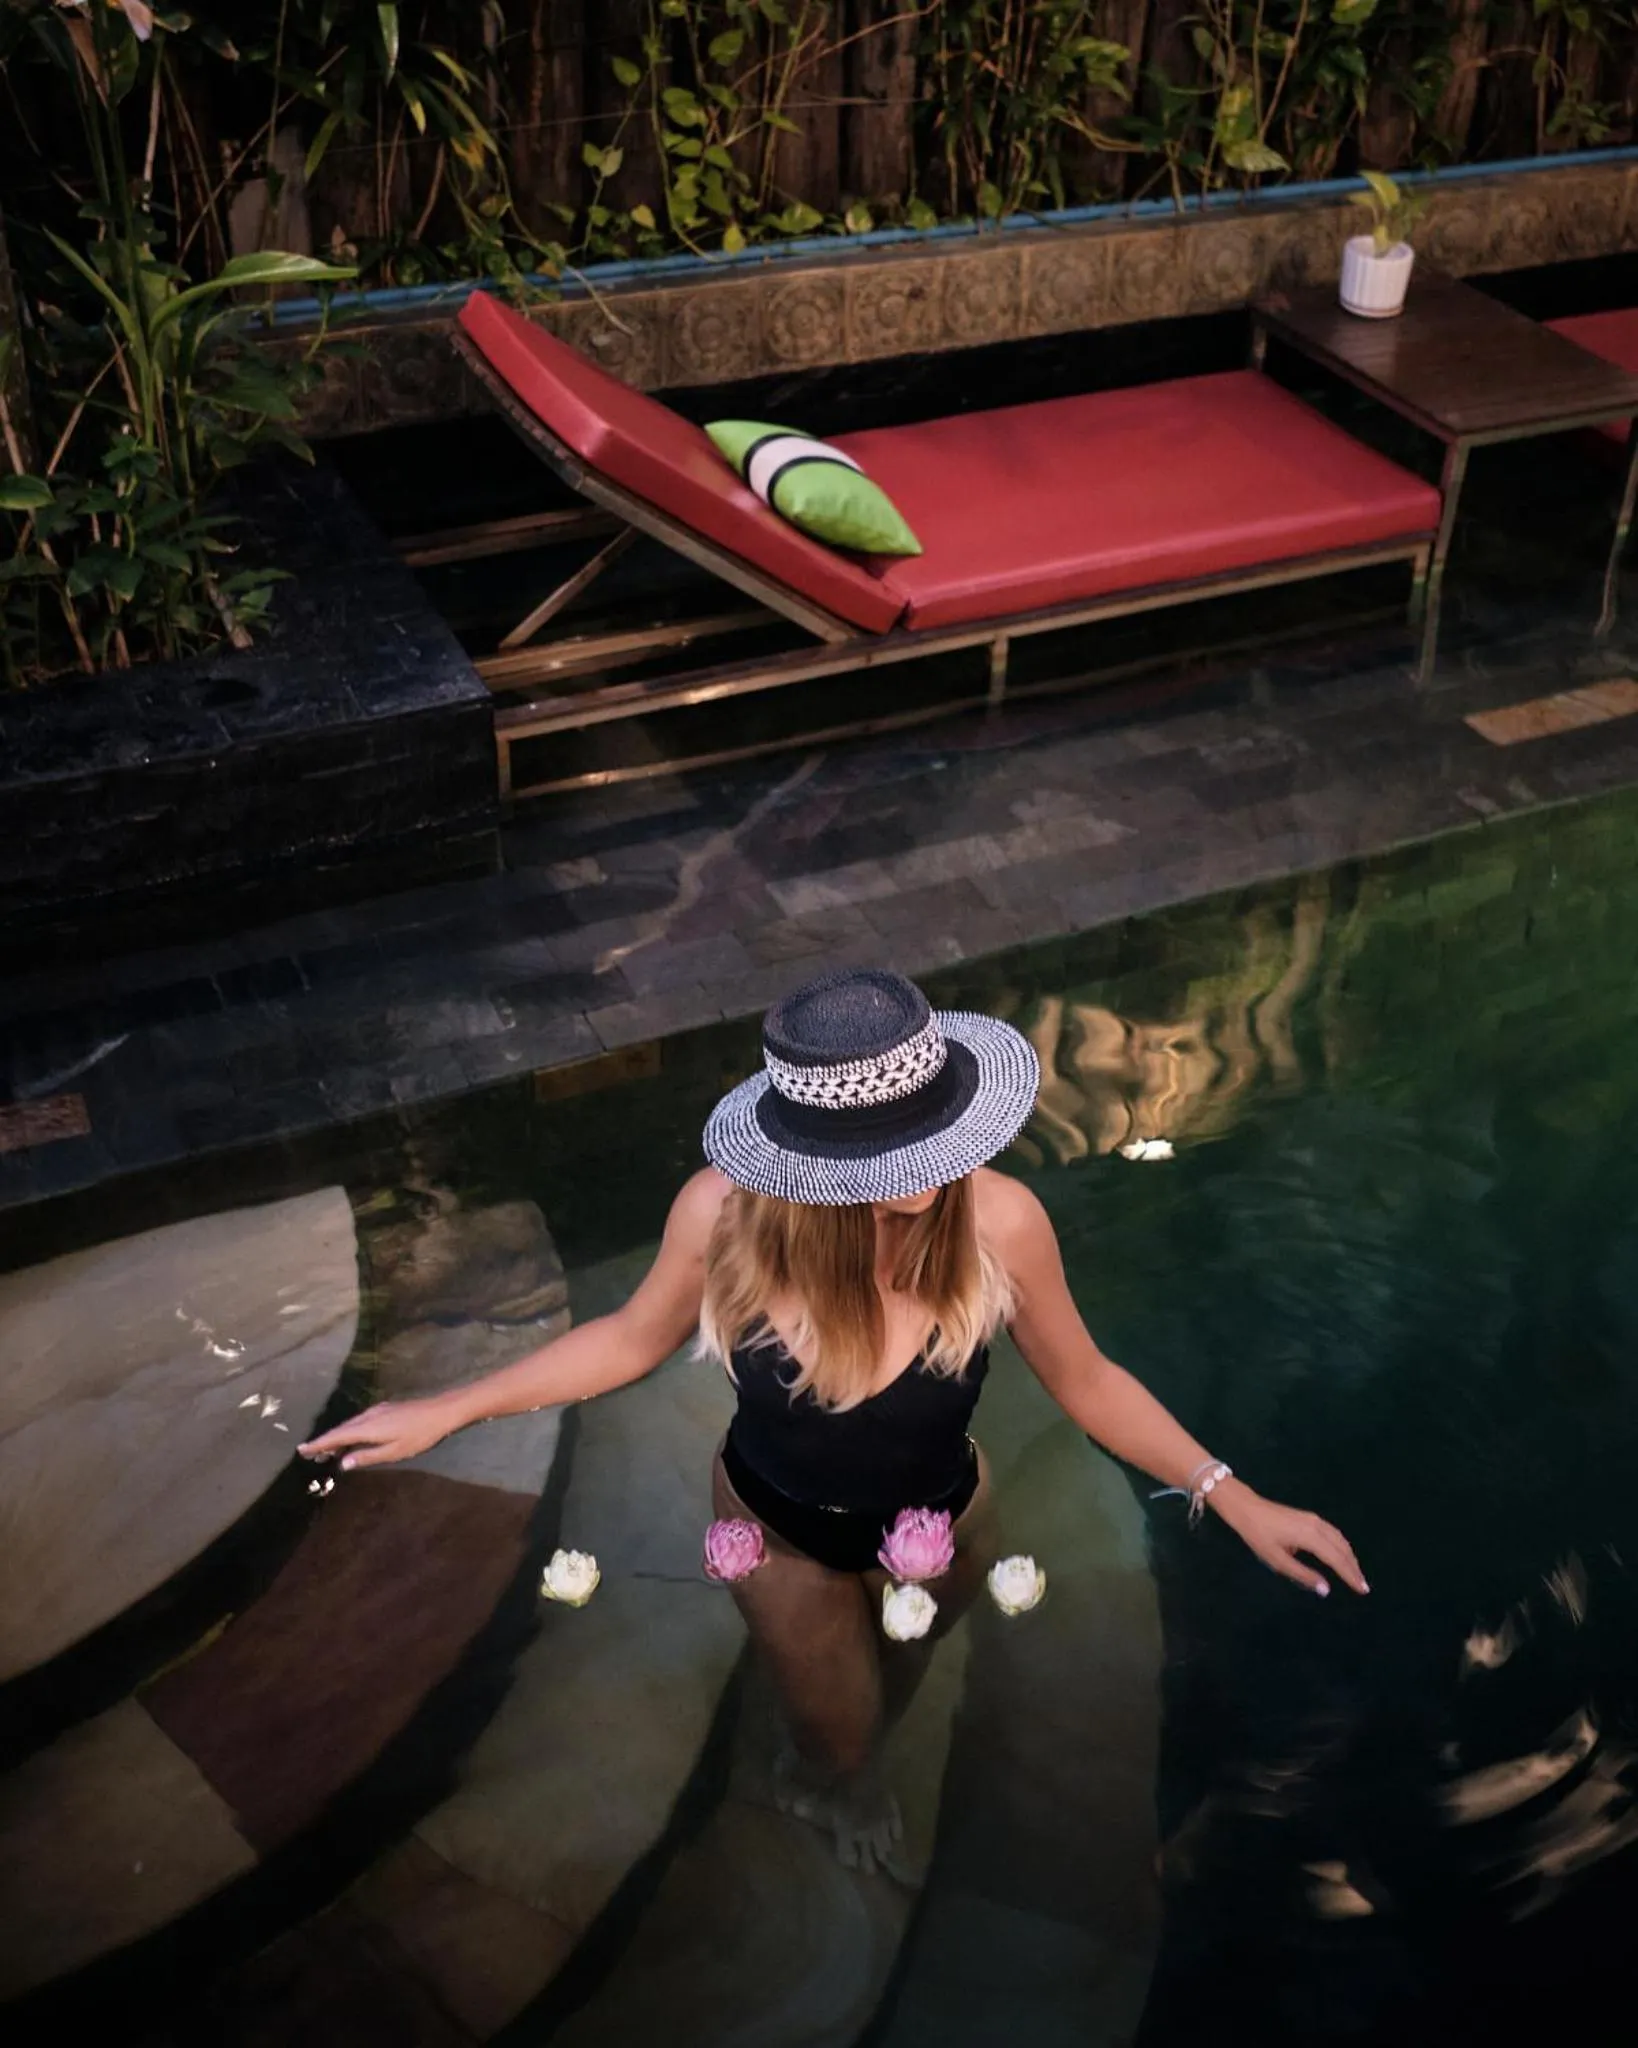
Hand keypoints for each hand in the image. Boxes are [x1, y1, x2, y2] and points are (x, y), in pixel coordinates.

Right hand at [298, 1394, 461, 1470]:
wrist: (441, 1411)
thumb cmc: (420, 1435)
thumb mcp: (394, 1452)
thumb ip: (367, 1456)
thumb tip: (343, 1463)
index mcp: (368, 1427)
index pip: (337, 1436)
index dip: (319, 1444)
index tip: (302, 1449)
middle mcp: (368, 1416)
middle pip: (341, 1429)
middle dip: (324, 1441)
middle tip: (310, 1455)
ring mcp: (376, 1410)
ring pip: (350, 1424)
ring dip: (337, 1436)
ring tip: (326, 1450)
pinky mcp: (384, 1409)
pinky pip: (359, 1421)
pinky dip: (349, 1431)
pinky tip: (350, 1438)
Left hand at [1210, 1480, 1368, 1597]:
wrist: (1246, 1508)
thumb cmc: (1258, 1536)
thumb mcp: (1278, 1560)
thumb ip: (1303, 1575)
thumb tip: (1326, 1590)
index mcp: (1310, 1537)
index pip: (1337, 1560)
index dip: (1350, 1575)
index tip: (1362, 1590)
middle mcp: (1317, 1526)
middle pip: (1342, 1549)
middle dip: (1354, 1568)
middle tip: (1363, 1586)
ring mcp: (1314, 1519)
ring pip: (1340, 1539)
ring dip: (1349, 1556)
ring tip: (1355, 1573)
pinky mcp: (1310, 1517)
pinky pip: (1333, 1533)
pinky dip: (1342, 1546)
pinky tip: (1342, 1554)